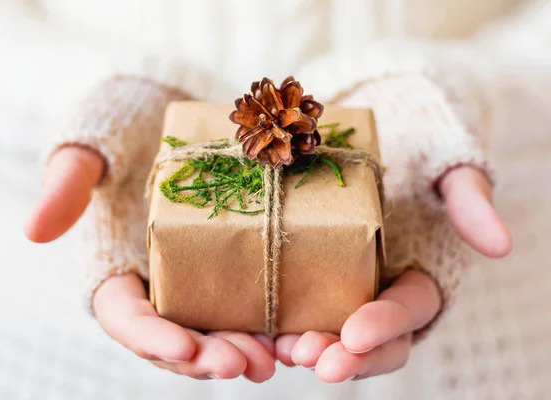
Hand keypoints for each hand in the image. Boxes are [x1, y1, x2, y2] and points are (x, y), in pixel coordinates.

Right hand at [25, 146, 275, 381]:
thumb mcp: (87, 153)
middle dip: (206, 357)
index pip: (126, 318)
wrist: (157, 115)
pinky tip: (289, 335)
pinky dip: (263, 325)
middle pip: (175, 338)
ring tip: (271, 360)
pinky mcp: (223, 268)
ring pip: (211, 332)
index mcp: (113, 271)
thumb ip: (65, 186)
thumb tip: (35, 231)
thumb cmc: (117, 132)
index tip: (185, 348)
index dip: (152, 337)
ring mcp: (190, 282)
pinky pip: (241, 306)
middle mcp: (153, 287)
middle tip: (244, 364)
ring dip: (239, 351)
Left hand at [274, 166, 511, 382]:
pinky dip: (283, 327)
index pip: (409, 309)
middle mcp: (381, 294)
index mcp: (419, 277)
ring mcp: (345, 291)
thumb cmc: (421, 155)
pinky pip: (299, 312)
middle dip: (346, 355)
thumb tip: (500, 245)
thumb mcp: (450, 172)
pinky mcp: (312, 280)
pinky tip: (263, 333)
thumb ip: (470, 204)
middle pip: (371, 339)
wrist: (386, 141)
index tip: (355, 333)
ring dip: (309, 348)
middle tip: (314, 360)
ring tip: (284, 351)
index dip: (386, 324)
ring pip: (332, 335)